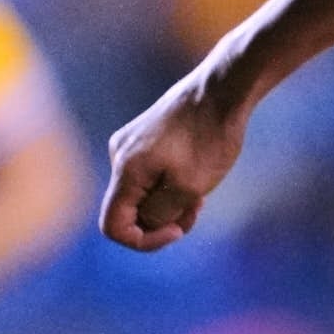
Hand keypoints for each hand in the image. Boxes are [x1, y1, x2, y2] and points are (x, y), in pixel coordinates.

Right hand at [99, 75, 245, 252]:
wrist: (221, 91)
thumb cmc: (209, 138)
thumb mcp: (189, 188)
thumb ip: (160, 214)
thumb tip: (144, 222)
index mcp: (125, 170)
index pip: (112, 226)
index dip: (143, 241)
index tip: (177, 231)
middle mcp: (119, 156)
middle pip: (129, 211)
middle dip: (162, 221)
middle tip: (195, 209)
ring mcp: (130, 146)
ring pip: (142, 195)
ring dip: (170, 204)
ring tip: (200, 193)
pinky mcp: (144, 139)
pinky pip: (149, 177)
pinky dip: (170, 187)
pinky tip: (196, 177)